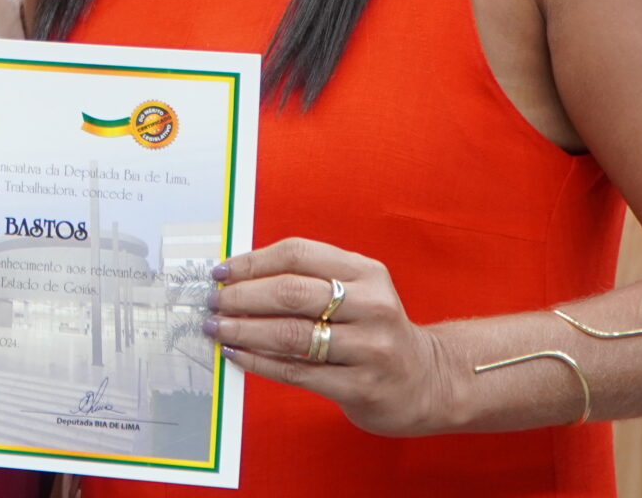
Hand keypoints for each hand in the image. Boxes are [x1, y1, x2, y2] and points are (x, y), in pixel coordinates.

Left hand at [208, 237, 457, 436]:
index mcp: (366, 273)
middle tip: (213, 302)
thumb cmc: (374, 330)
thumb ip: (308, 280)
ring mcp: (369, 348)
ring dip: (244, 330)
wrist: (428, 381)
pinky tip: (237, 354)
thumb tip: (238, 277)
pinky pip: (297, 372)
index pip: (298, 254)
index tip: (222, 271)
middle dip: (241, 297)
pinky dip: (259, 362)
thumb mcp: (357, 292)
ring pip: (290, 334)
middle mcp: (372, 306)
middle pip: (291, 293)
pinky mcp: (361, 386)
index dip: (253, 261)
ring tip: (216, 328)